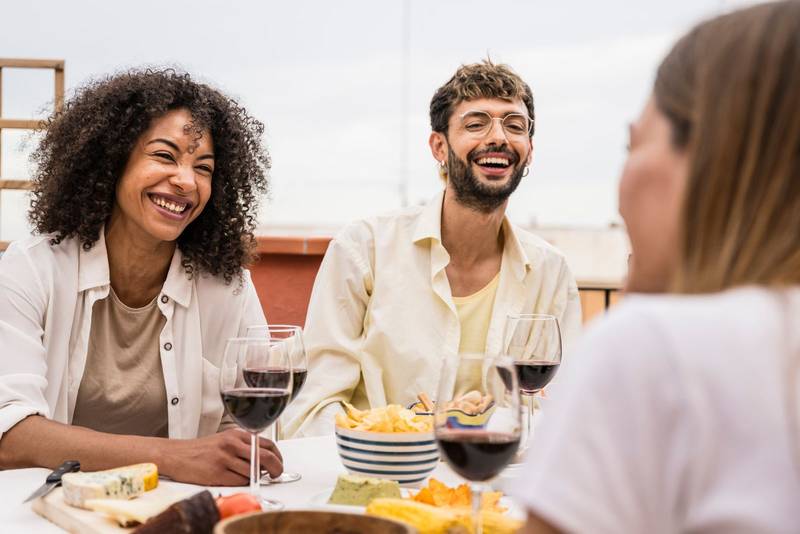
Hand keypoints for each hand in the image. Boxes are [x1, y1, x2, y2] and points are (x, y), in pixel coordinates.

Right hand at [159, 429, 282, 485]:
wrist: (177, 455)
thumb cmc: (202, 449)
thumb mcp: (226, 440)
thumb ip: (245, 447)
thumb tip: (266, 460)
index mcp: (237, 434)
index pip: (268, 444)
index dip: (278, 457)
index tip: (279, 464)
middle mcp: (232, 444)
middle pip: (265, 457)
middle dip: (276, 468)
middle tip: (275, 475)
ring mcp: (225, 458)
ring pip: (253, 472)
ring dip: (254, 477)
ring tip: (243, 475)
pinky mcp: (217, 473)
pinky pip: (239, 482)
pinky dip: (241, 483)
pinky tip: (232, 478)